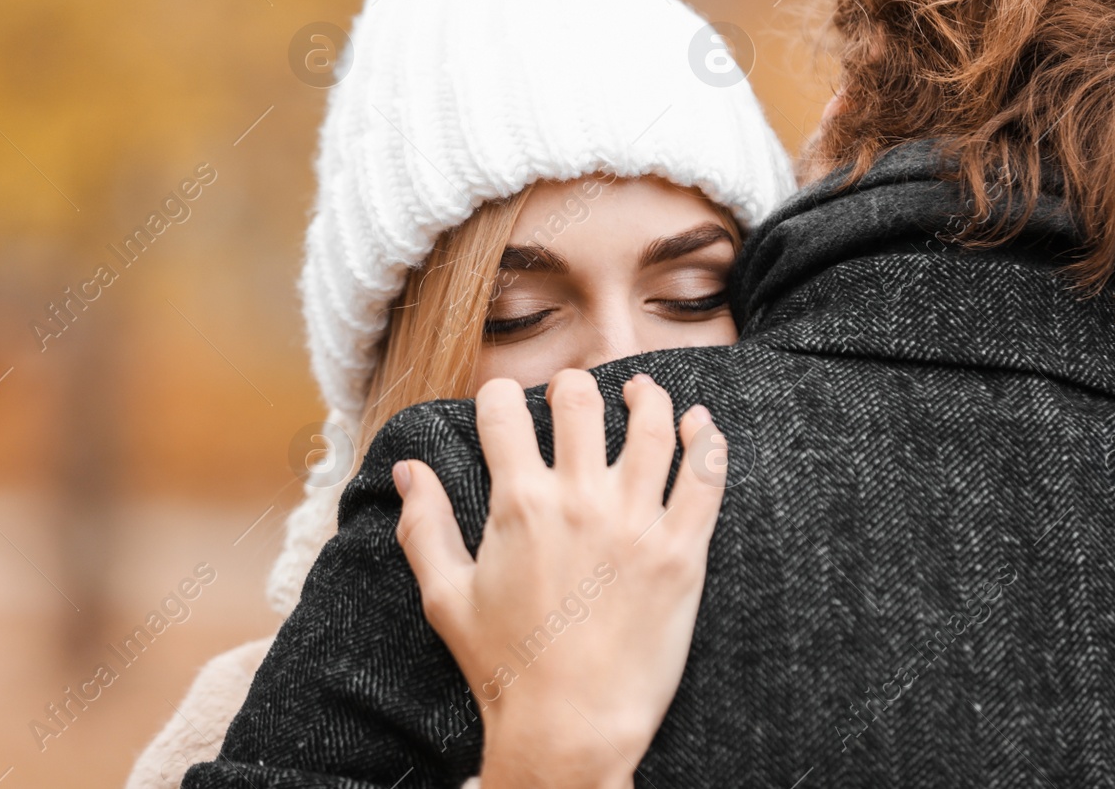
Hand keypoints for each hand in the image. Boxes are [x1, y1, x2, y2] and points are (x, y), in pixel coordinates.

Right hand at [392, 369, 726, 788]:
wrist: (570, 729)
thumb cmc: (504, 667)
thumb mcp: (446, 597)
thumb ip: (424, 526)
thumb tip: (407, 470)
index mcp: (519, 505)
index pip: (505, 412)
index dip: (499, 397)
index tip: (505, 404)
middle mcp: (578, 501)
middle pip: (580, 402)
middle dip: (571, 386)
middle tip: (572, 395)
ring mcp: (636, 523)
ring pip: (653, 426)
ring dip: (648, 396)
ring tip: (642, 391)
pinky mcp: (681, 552)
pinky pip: (705, 478)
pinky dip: (707, 441)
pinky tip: (701, 424)